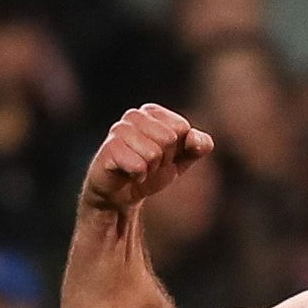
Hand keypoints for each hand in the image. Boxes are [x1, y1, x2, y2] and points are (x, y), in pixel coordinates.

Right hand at [81, 104, 214, 212]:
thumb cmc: (151, 171)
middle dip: (164, 159)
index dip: (177, 149)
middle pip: (169, 139)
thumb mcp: (182, 159)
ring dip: (150, 169)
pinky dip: (138, 176)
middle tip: (150, 165)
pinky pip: (138, 165)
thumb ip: (199, 146)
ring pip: (154, 153)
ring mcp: (119, 130)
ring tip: (138, 170)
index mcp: (152, 112)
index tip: (163, 157)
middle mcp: (134, 115)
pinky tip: (129, 175)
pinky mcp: (109, 149)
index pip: (182, 128)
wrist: (122, 195)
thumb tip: (194, 137)